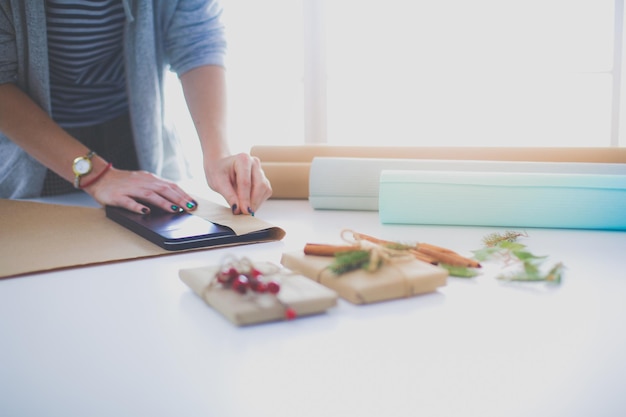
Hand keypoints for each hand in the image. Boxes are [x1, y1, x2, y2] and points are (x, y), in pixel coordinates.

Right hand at [84, 167, 198, 214]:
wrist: (99, 177)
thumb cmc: (123, 182)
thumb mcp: (143, 182)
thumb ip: (156, 189)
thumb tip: (175, 199)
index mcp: (149, 179)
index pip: (170, 185)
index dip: (183, 194)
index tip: (193, 203)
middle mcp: (142, 182)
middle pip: (163, 189)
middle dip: (178, 199)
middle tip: (190, 207)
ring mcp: (129, 189)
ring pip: (149, 195)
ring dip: (163, 202)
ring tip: (174, 210)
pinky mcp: (117, 196)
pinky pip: (128, 201)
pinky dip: (137, 206)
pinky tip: (146, 211)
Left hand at [204, 153, 271, 214]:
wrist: (220, 166)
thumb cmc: (218, 171)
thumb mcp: (218, 183)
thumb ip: (228, 195)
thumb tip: (237, 209)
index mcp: (242, 159)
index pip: (246, 182)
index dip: (245, 198)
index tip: (243, 211)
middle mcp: (254, 163)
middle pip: (259, 185)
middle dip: (253, 201)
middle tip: (245, 213)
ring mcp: (260, 171)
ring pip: (265, 189)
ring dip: (256, 202)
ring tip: (244, 209)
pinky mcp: (263, 179)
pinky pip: (266, 192)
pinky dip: (258, 201)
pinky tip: (248, 204)